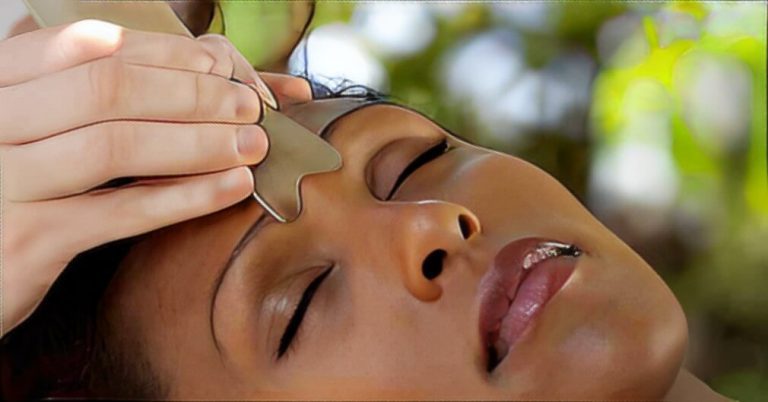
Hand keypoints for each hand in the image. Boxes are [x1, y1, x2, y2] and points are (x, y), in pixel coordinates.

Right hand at [0, 20, 309, 335]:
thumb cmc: (9, 188)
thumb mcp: (25, 127)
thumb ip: (71, 89)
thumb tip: (154, 49)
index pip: (85, 47)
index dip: (159, 53)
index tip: (214, 64)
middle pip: (107, 90)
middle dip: (191, 94)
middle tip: (247, 105)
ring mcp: (5, 181)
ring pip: (116, 145)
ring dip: (198, 141)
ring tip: (251, 144)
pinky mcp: (28, 240)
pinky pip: (121, 211)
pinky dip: (185, 196)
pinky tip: (231, 186)